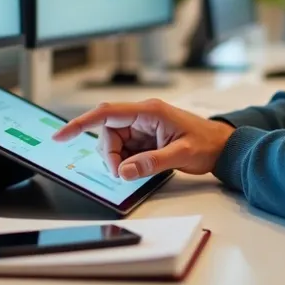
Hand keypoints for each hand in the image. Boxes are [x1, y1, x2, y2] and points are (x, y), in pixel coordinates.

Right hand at [52, 99, 234, 180]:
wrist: (223, 146)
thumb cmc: (207, 143)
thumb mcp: (181, 154)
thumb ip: (152, 162)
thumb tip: (125, 170)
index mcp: (149, 111)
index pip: (106, 113)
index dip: (80, 123)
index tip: (61, 135)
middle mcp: (142, 116)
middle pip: (107, 132)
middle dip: (109, 155)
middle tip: (122, 173)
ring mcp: (143, 127)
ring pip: (114, 143)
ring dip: (118, 160)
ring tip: (137, 170)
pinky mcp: (145, 138)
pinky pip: (125, 150)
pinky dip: (126, 162)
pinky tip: (140, 168)